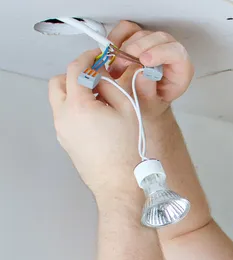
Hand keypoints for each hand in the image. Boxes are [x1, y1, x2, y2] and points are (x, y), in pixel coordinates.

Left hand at [49, 49, 141, 197]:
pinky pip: (66, 117)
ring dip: (76, 93)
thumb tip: (106, 77)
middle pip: (59, 82)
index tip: (98, 57)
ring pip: (60, 100)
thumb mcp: (129, 111)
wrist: (119, 185)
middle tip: (96, 77)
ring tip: (100, 100)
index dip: (88, 58)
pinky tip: (98, 118)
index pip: (76, 69)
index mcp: (79, 106)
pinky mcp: (66, 141)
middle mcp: (64, 116)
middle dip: (76, 75)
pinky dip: (77, 109)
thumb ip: (114, 87)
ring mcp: (62, 130)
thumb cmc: (126, 155)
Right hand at [105, 21, 194, 117]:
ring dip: (125, 48)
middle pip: (158, 38)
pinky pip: (126, 29)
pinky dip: (116, 39)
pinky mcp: (139, 37)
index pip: (177, 53)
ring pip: (141, 33)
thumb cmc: (151, 103)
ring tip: (117, 68)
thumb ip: (147, 91)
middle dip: (138, 49)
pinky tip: (112, 55)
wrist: (143, 102)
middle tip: (123, 64)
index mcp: (180, 70)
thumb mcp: (150, 105)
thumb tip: (141, 72)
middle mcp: (170, 52)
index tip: (144, 60)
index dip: (160, 53)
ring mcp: (154, 43)